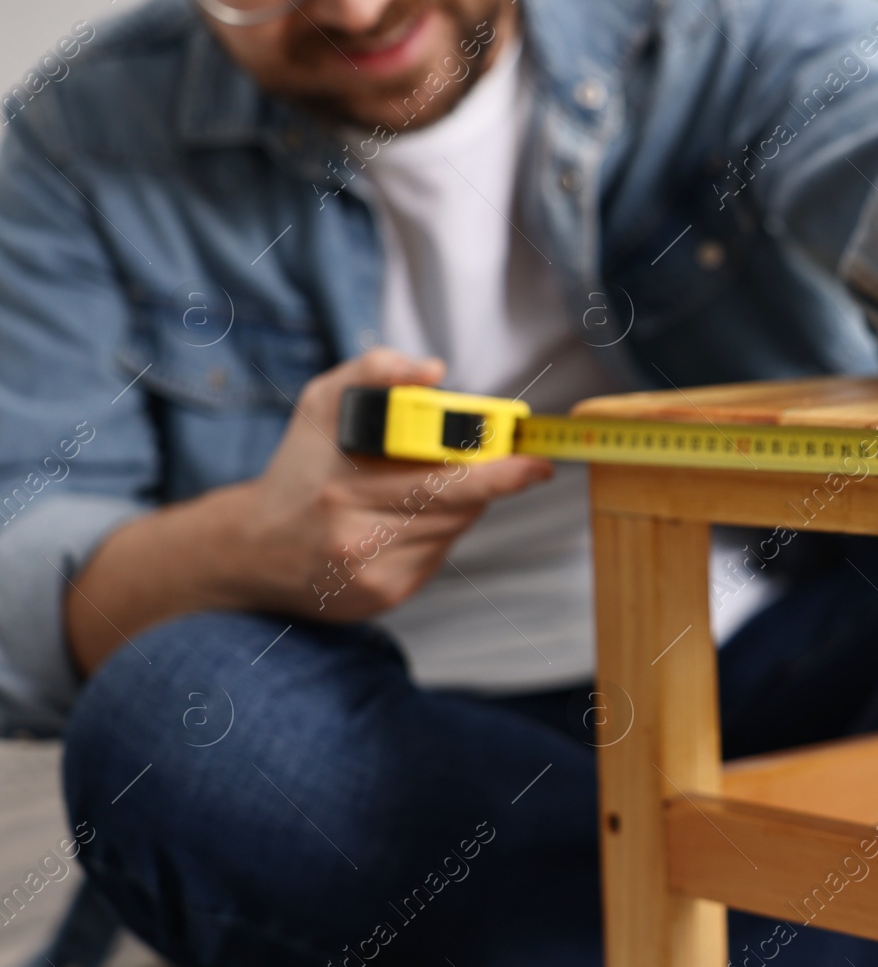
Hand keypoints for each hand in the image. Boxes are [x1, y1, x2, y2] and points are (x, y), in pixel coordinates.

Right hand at [233, 349, 551, 618]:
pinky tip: (412, 518)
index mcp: (344, 486)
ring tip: (432, 483)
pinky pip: (438, 555)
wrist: (253, 547)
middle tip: (524, 466)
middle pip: (457, 508)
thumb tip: (432, 371)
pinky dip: (440, 531)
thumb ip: (374, 372)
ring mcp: (371, 572)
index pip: (440, 481)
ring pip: (453, 530)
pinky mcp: (383, 596)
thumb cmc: (300, 467)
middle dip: (491, 482)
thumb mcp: (323, 404)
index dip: (495, 473)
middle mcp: (356, 536)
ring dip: (463, 504)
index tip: (535, 463)